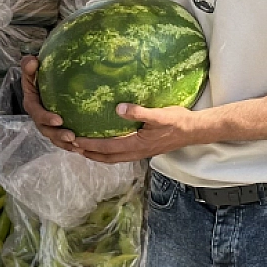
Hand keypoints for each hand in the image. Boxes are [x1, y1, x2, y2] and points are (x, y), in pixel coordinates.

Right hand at [20, 57, 77, 149]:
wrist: (48, 77)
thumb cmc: (40, 71)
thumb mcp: (32, 67)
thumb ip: (29, 65)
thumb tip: (32, 61)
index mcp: (32, 103)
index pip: (36, 113)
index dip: (45, 118)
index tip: (58, 120)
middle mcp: (39, 117)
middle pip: (46, 130)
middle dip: (58, 135)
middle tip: (72, 137)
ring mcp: (49, 125)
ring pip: (56, 138)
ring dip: (67, 144)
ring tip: (80, 146)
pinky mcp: (58, 128)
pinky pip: (65, 139)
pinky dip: (73, 145)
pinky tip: (86, 148)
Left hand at [68, 104, 203, 163]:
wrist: (194, 131)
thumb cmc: (177, 121)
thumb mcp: (159, 114)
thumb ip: (139, 112)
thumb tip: (119, 108)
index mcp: (136, 144)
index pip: (107, 147)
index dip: (90, 145)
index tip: (74, 140)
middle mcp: (136, 152)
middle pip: (106, 158)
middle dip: (89, 153)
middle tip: (72, 147)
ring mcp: (140, 153)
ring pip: (113, 158)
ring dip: (97, 155)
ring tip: (83, 149)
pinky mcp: (143, 150)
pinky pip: (120, 155)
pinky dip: (108, 153)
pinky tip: (105, 145)